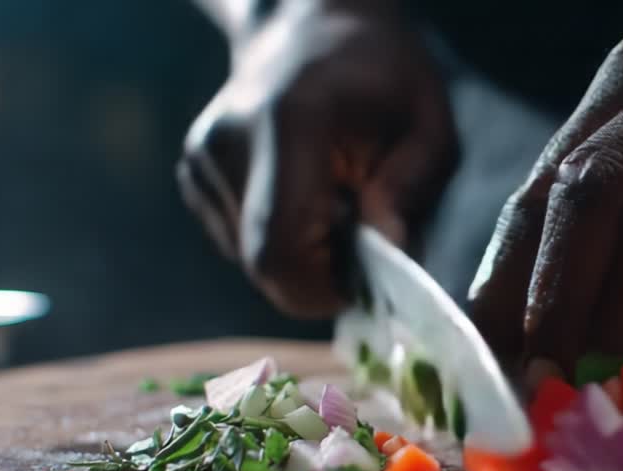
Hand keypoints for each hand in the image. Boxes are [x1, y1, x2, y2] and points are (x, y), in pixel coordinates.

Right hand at [178, 2, 457, 317]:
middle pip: (262, 266)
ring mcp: (201, 162)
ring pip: (251, 261)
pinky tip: (306, 198)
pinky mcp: (194, 176)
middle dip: (319, 280)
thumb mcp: (428, 123)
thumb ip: (412, 185)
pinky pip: (240, 243)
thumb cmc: (381, 76)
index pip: (282, 250)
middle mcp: (228, 145)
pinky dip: (280, 240)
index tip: (367, 282)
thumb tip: (388, 249)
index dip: (324, 289)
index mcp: (288, 125)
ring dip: (303, 258)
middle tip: (362, 251)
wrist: (308, 29)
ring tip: (336, 209)